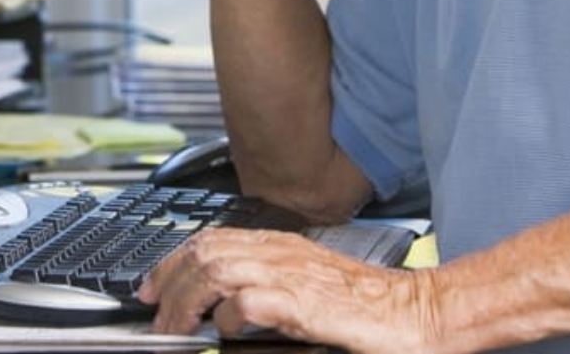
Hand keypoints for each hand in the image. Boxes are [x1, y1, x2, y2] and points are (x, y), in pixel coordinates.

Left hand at [138, 227, 431, 353]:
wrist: (418, 314)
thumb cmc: (371, 307)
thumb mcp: (308, 289)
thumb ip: (269, 290)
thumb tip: (225, 309)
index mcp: (281, 246)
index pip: (212, 239)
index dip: (173, 260)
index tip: (153, 285)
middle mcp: (281, 253)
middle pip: (204, 251)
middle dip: (168, 280)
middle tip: (151, 310)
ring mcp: (291, 276)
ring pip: (215, 269)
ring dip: (186, 299)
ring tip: (174, 328)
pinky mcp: (304, 305)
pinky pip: (247, 301)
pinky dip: (226, 315)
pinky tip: (224, 330)